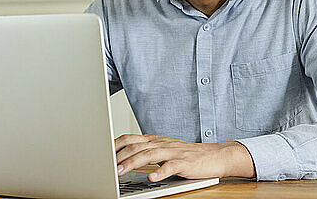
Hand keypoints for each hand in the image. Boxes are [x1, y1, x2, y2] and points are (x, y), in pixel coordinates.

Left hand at [114, 134, 255, 181]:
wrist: (216, 156)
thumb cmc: (189, 156)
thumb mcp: (165, 151)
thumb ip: (147, 152)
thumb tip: (125, 159)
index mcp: (156, 140)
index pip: (131, 139)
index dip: (115, 145)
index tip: (101, 154)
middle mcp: (163, 143)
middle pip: (136, 146)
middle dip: (119, 156)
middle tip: (106, 166)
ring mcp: (174, 152)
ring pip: (150, 154)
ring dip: (133, 163)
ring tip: (120, 172)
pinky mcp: (185, 162)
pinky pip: (171, 166)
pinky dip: (160, 171)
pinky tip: (152, 178)